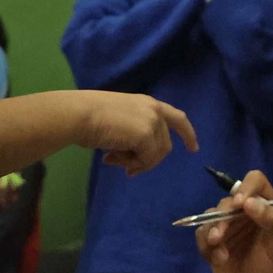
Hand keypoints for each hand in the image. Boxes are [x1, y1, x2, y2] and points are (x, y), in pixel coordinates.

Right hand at [78, 91, 198, 175]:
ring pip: (157, 155)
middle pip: (164, 145)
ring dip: (136, 163)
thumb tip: (135, 160)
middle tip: (126, 169)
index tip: (193, 149)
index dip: (187, 133)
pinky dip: (131, 164)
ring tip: (112, 159)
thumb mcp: (120, 121)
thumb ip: (134, 133)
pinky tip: (112, 158)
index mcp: (148, 103)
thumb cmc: (90, 116)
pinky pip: (147, 160)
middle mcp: (155, 110)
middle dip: (147, 160)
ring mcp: (152, 122)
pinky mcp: (146, 135)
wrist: (79, 115)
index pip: (177, 118)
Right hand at [195, 170, 272, 272]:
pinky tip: (218, 260)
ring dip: (213, 230)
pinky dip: (206, 245)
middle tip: (221, 236)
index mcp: (265, 207)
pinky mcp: (212, 242)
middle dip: (224, 216)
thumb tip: (250, 202)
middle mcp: (244, 212)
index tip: (240, 204)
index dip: (247, 188)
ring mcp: (227, 226)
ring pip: (211, 214)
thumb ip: (271, 220)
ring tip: (219, 249)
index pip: (255, 181)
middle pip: (228, 199)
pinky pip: (201, 234)